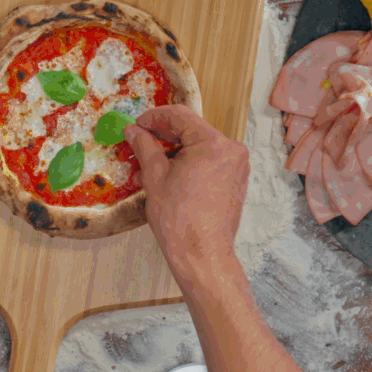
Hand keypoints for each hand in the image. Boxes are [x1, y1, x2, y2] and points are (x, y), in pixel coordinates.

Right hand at [125, 105, 249, 280]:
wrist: (202, 255)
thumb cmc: (179, 219)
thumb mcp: (155, 177)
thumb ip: (145, 147)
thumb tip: (134, 130)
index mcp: (214, 144)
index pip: (180, 116)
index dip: (154, 117)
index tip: (137, 124)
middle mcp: (232, 150)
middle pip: (192, 131)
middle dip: (163, 137)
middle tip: (139, 143)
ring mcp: (237, 167)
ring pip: (199, 148)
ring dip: (173, 154)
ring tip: (147, 168)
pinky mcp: (235, 182)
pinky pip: (209, 163)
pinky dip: (188, 165)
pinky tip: (167, 178)